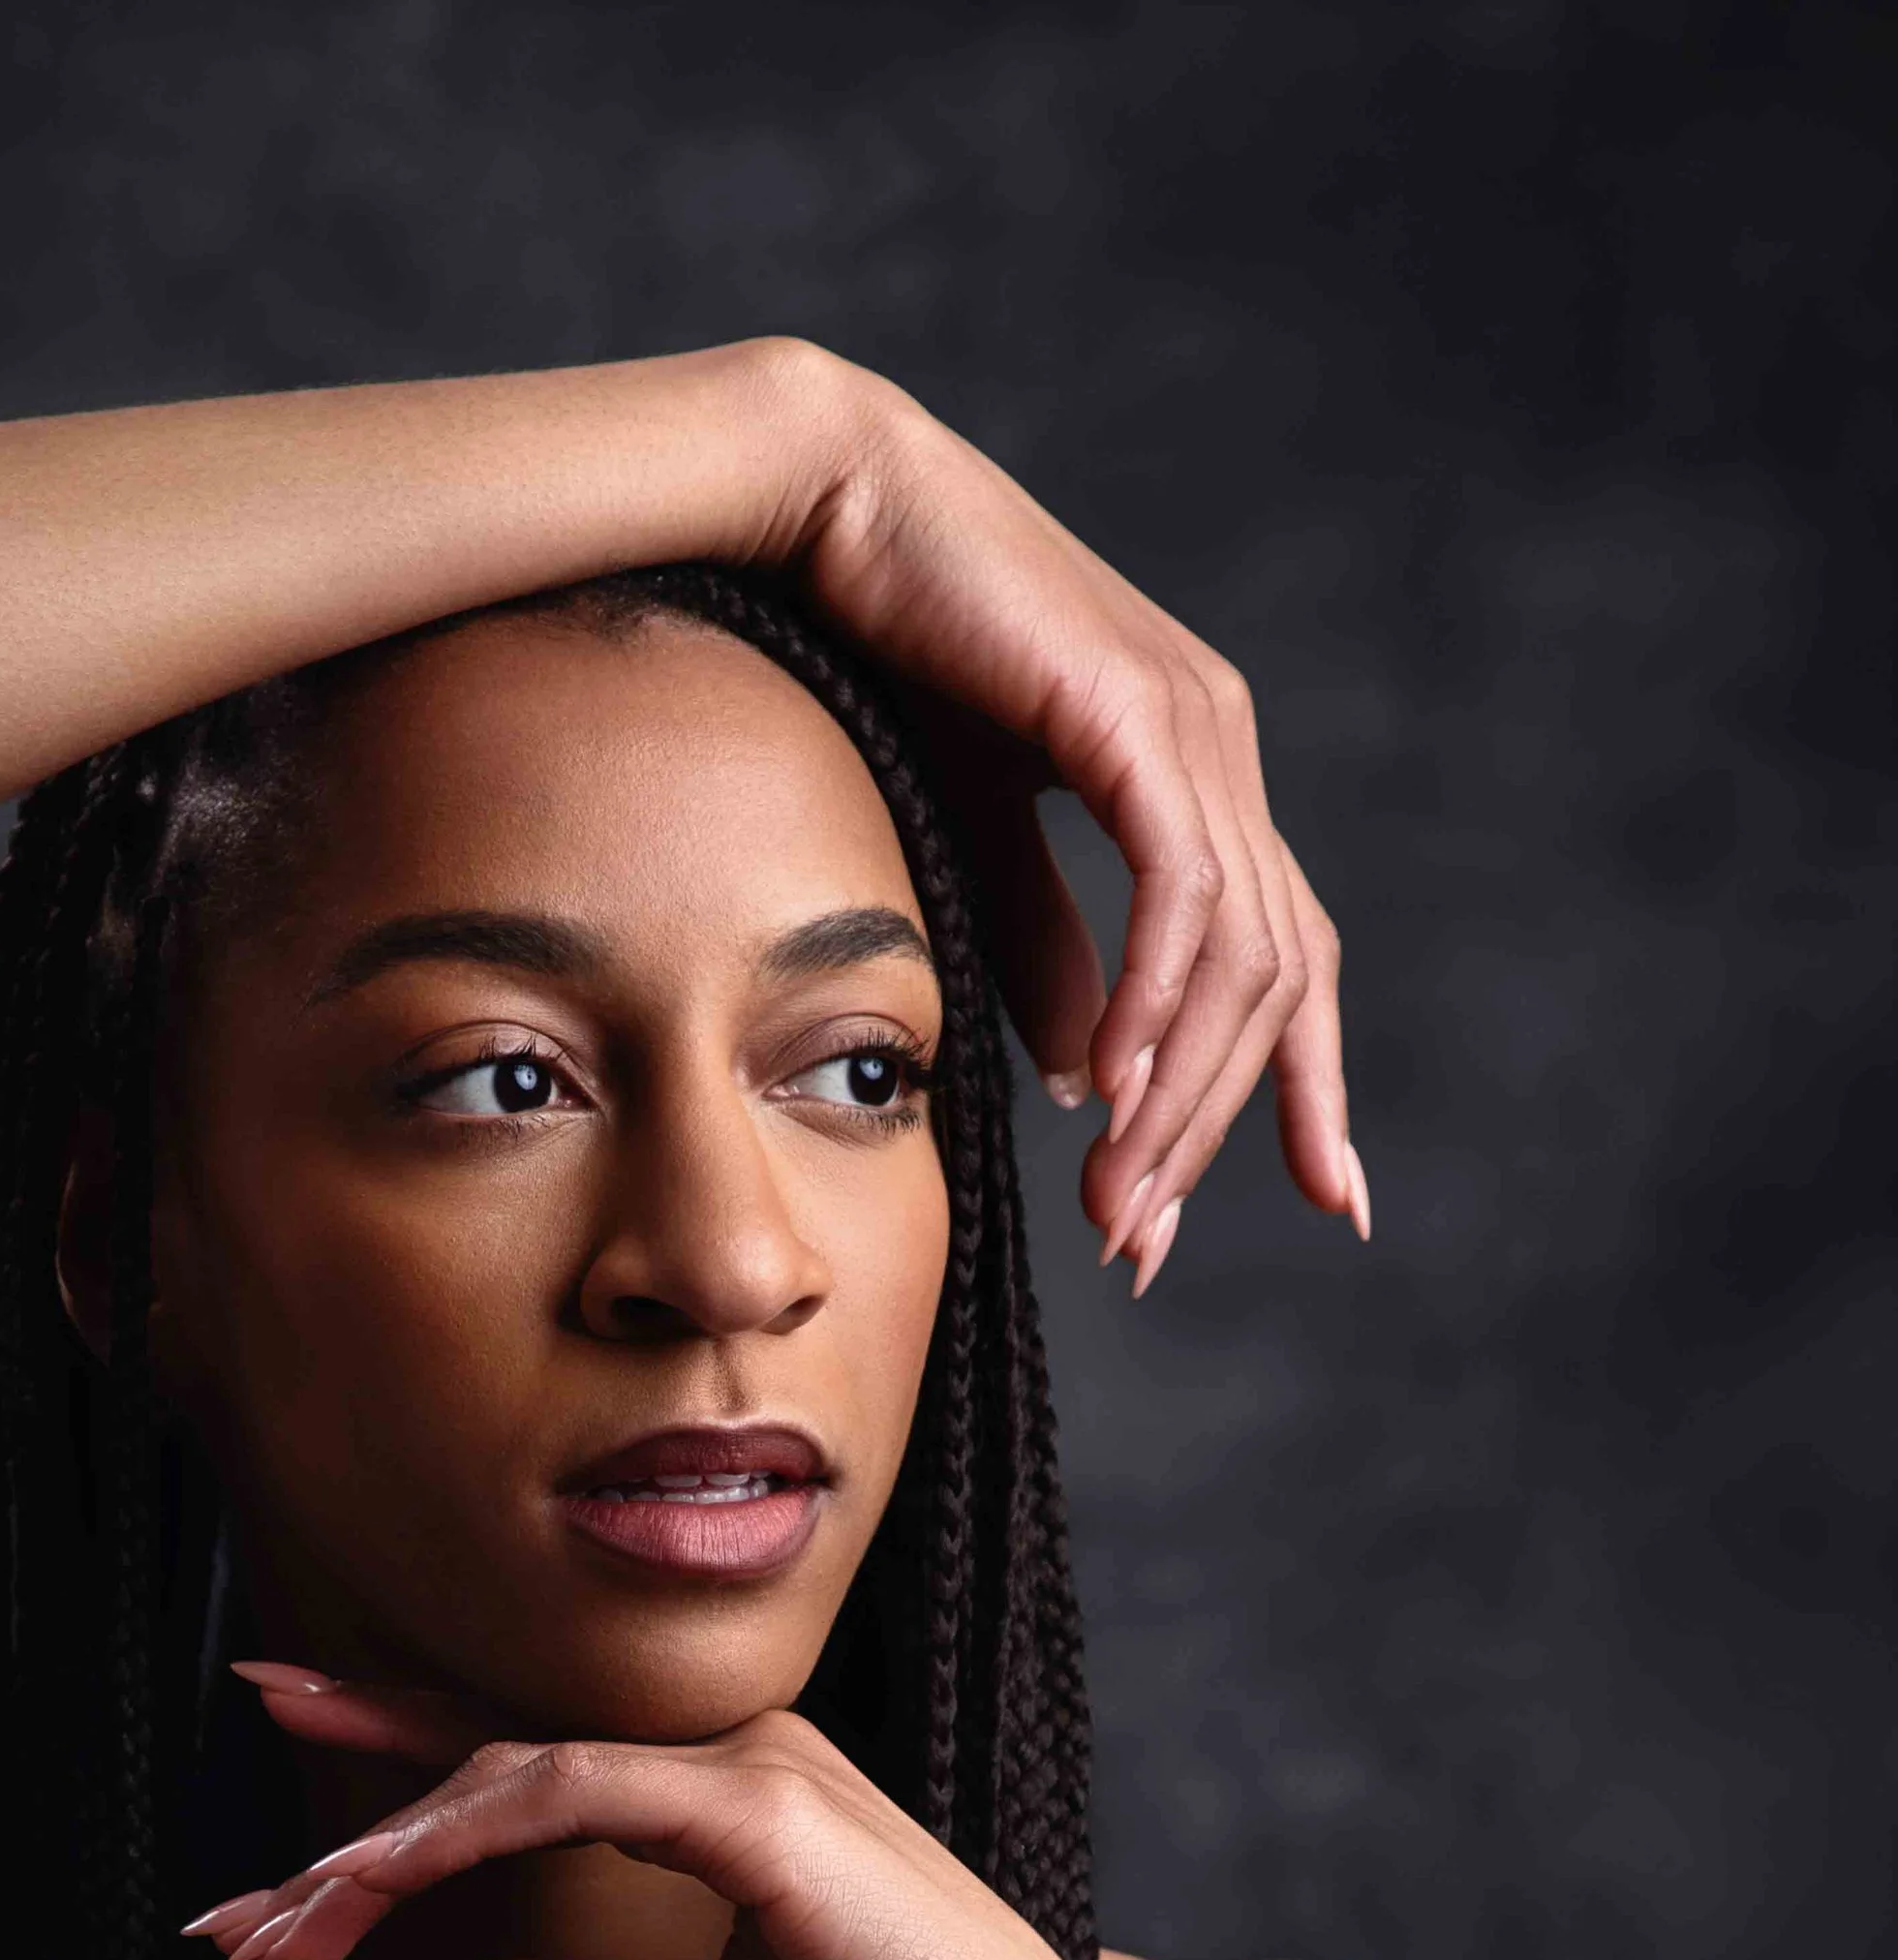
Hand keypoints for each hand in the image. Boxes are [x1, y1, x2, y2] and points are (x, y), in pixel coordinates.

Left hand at [185, 1668, 1158, 1959]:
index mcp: (712, 1792)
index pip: (517, 1751)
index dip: (388, 1738)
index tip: (269, 1723)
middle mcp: (721, 1753)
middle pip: (488, 1756)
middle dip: (344, 1830)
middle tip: (226, 1911)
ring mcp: (743, 1771)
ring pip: (509, 1773)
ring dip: (378, 1853)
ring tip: (275, 1928)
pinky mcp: (757, 1816)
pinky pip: (571, 1794)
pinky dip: (463, 1835)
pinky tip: (376, 1889)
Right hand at [766, 347, 1362, 1283]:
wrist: (828, 513)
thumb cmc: (887, 656)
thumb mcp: (975, 837)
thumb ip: (1043, 948)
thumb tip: (1088, 1076)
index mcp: (1196, 778)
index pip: (1287, 960)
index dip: (1309, 1086)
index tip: (1329, 1202)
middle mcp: (1219, 749)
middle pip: (1273, 984)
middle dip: (1216, 1132)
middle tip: (1144, 1249)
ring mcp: (1193, 726)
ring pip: (1237, 957)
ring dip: (1178, 1097)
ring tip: (1120, 1204)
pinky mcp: (1135, 712)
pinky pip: (1178, 891)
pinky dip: (1155, 1001)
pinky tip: (1113, 1090)